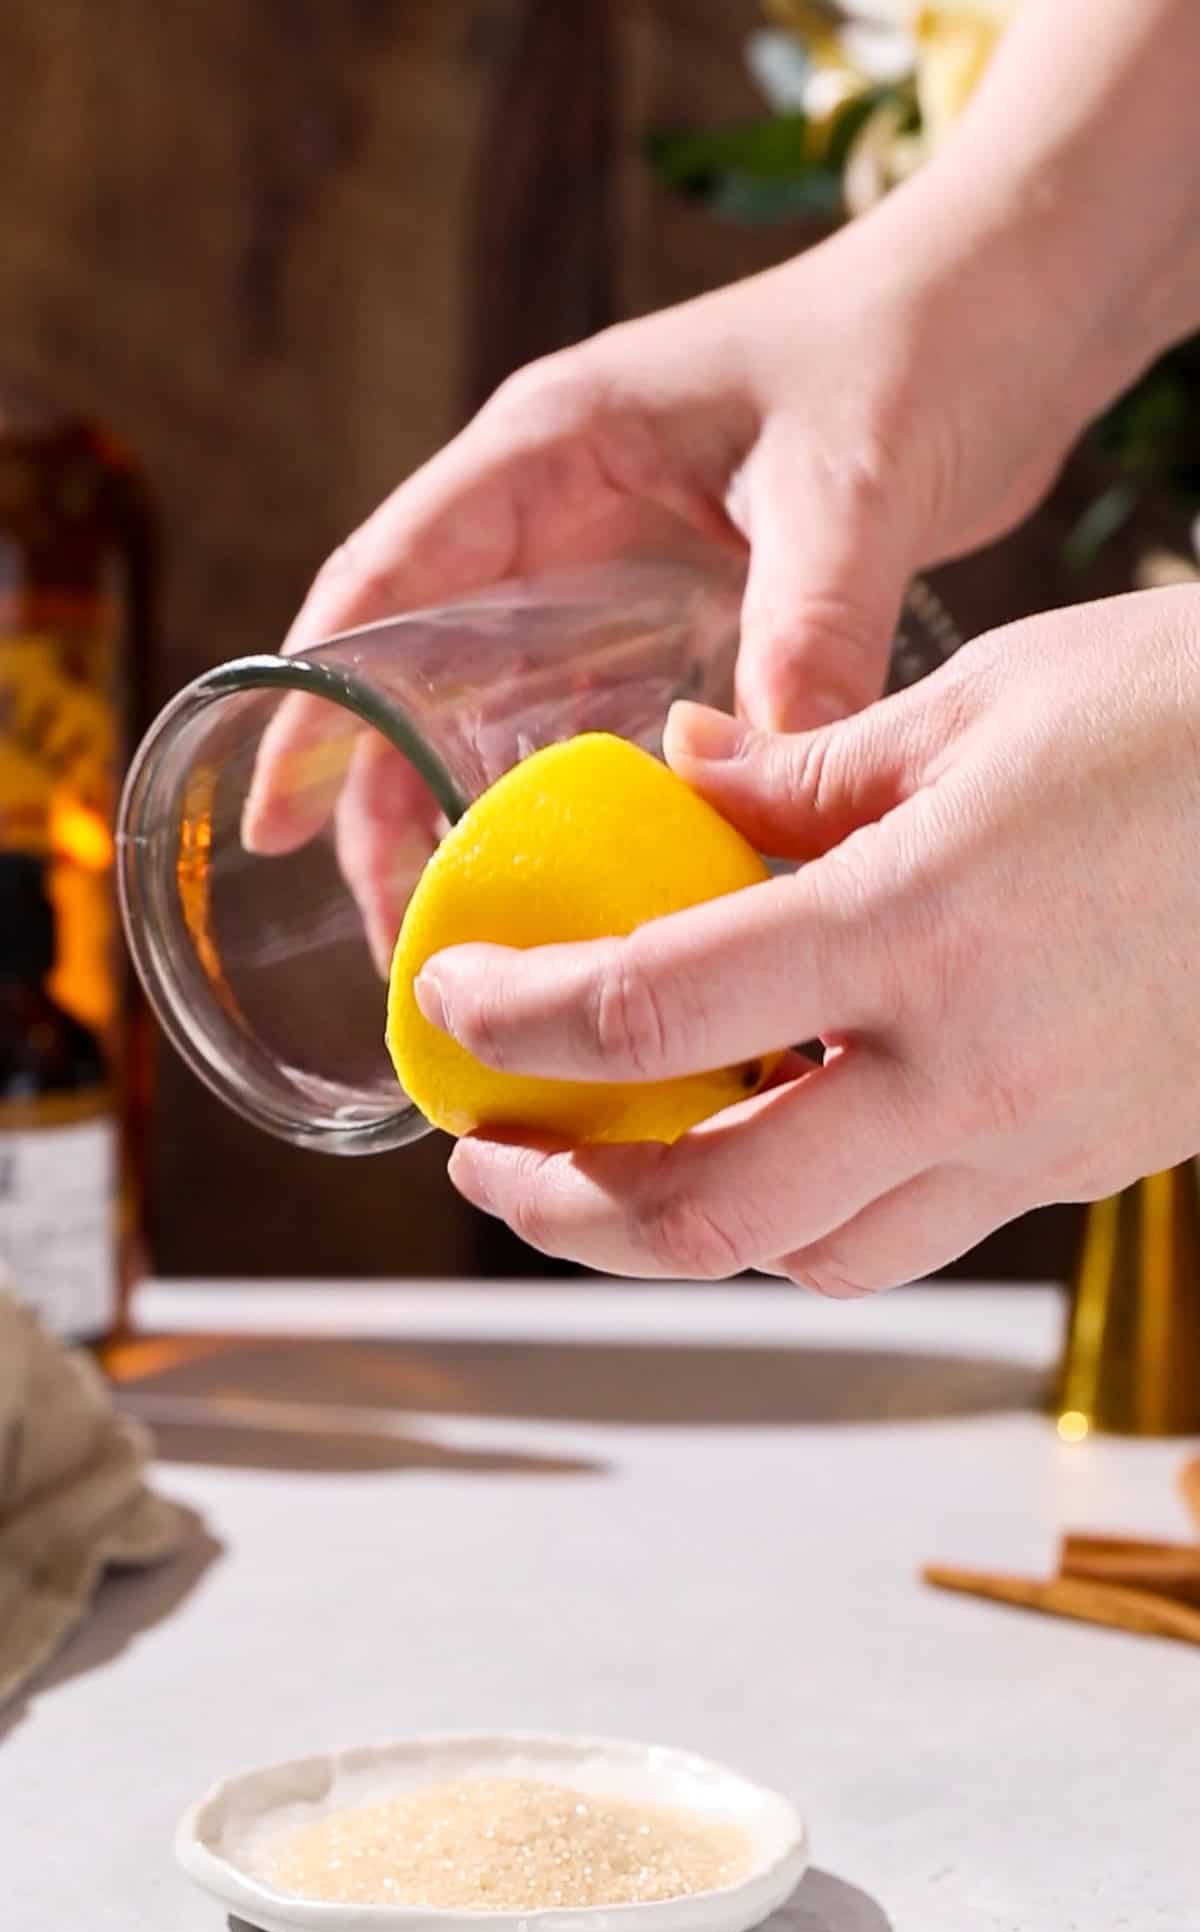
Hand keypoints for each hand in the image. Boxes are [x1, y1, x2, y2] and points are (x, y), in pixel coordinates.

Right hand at [241, 162, 1102, 948]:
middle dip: (386, 797)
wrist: (1005, 311)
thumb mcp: (850, 485)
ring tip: (473, 937)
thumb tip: (764, 787)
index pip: (382, 581)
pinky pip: (593, 716)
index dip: (313, 703)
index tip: (268, 815)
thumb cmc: (915, 347)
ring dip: (472, 810)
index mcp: (547, 448)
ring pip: (496, 701)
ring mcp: (613, 560)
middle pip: (418, 666)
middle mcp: (557, 509)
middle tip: (396, 931)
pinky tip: (582, 886)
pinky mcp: (679, 606)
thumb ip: (807, 626)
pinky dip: (571, 797)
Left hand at [417, 589, 1199, 1289]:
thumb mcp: (973, 702)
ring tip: (615, 1167)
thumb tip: (667, 779)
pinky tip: (779, 1135)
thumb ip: (795, 771)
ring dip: (687, 1230)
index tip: (451, 1008)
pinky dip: (811, 1211)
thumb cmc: (1189, 717)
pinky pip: (913, 1231)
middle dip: (563, 1208)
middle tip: (490, 1162)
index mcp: (915, 925)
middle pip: (710, 1212)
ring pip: (812, 1256)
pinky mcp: (1087, 1168)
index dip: (511, 1024)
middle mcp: (967, 1067)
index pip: (645, 1018)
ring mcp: (1038, 1140)